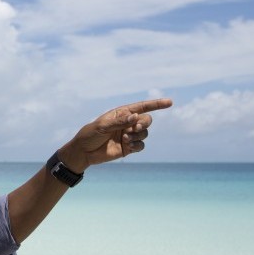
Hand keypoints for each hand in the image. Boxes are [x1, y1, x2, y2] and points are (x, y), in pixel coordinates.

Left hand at [58, 98, 172, 171]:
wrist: (84, 152)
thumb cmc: (90, 134)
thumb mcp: (103, 126)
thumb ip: (119, 122)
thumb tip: (135, 117)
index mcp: (121, 113)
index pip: (142, 107)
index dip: (156, 104)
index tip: (170, 102)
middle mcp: (127, 123)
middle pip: (146, 120)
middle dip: (144, 123)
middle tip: (134, 128)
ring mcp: (128, 135)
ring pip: (144, 133)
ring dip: (138, 136)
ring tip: (125, 139)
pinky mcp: (128, 148)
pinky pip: (140, 146)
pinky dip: (137, 145)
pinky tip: (127, 146)